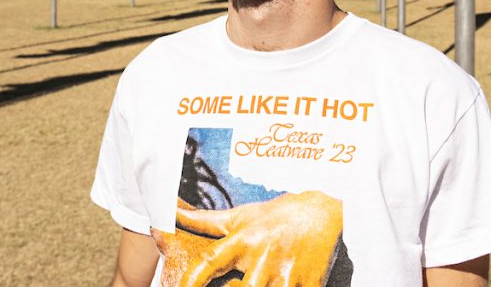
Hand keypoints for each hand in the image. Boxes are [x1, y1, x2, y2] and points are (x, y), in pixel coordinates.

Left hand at [174, 191, 342, 286]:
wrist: (320, 212)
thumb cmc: (273, 217)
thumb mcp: (239, 217)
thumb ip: (204, 222)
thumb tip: (170, 212)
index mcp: (243, 240)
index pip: (210, 261)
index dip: (192, 280)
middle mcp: (263, 257)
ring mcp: (287, 273)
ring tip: (260, 286)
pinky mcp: (309, 284)